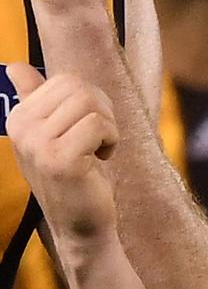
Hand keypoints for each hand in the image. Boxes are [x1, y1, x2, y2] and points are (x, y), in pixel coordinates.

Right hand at [6, 63, 118, 247]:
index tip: (82, 128)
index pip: (66, 79)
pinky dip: (111, 140)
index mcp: (18, 117)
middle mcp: (21, 129)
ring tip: (94, 151)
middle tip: (94, 139)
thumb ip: (35, 97)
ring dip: (107, 127)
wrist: (82, 221)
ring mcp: (37, 145)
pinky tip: (98, 160)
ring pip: (92, 105)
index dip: (90, 100)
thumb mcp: (51, 132)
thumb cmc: (74, 171)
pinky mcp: (60, 160)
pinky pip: (99, 125)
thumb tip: (15, 67)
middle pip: (80, 88)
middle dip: (101, 111)